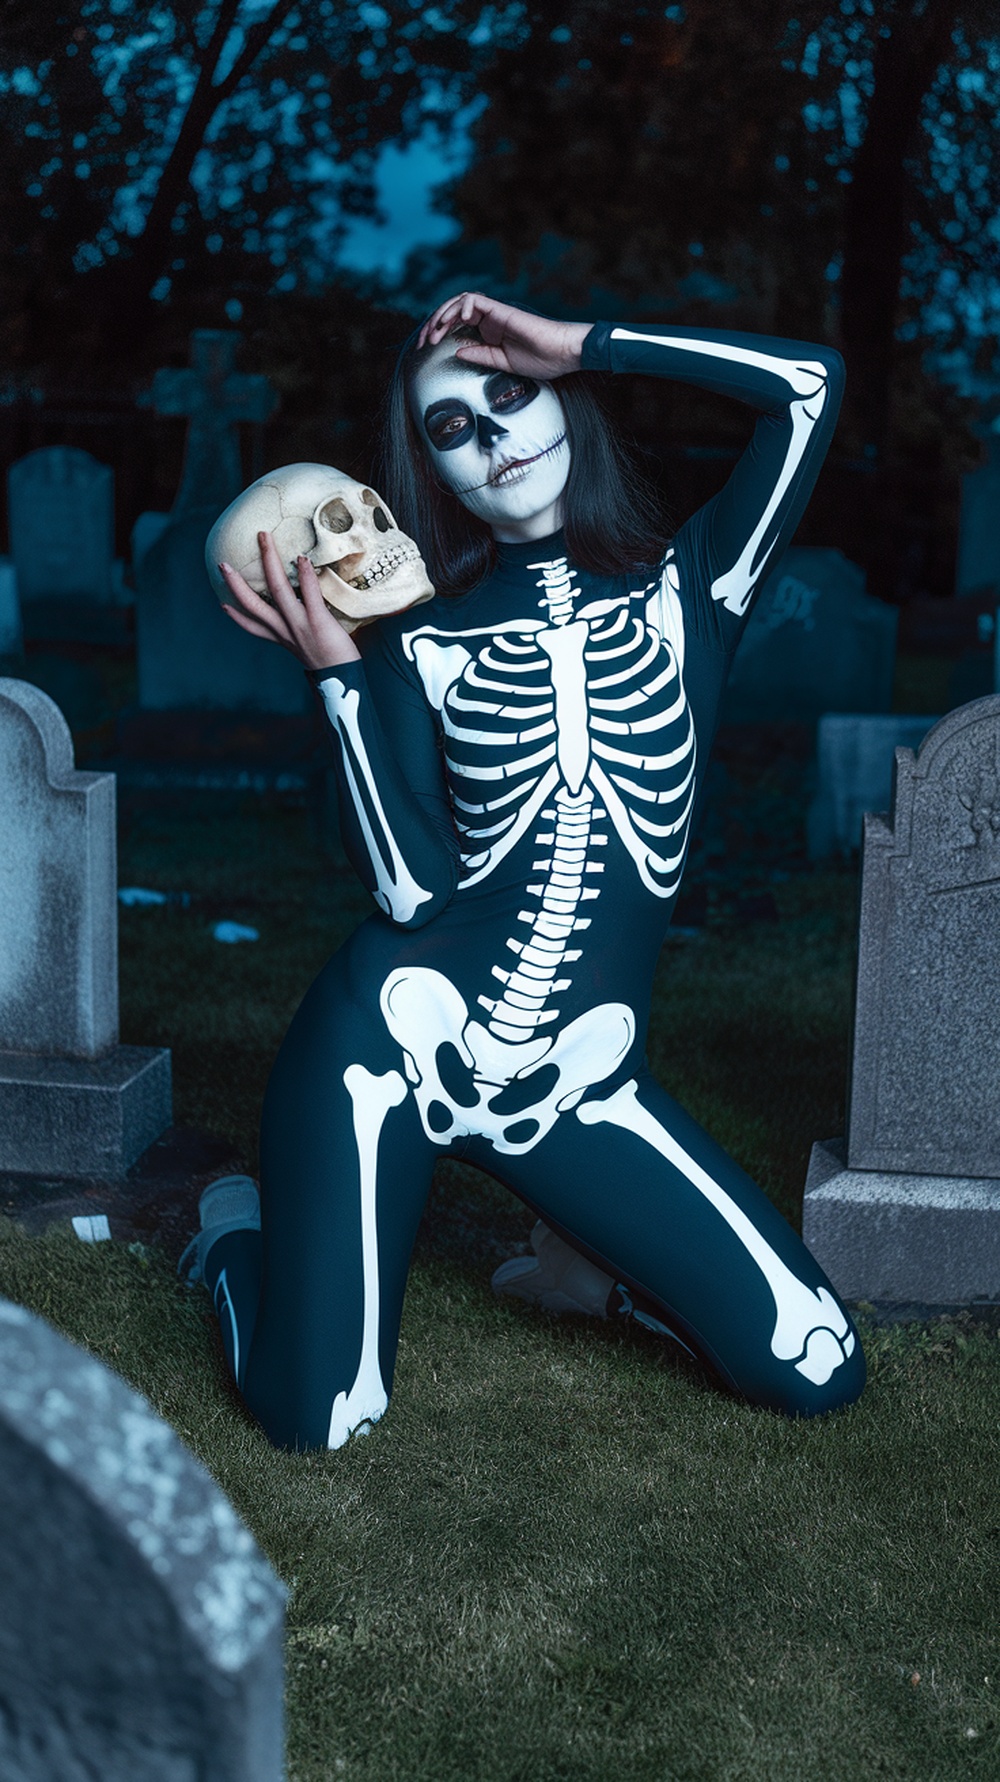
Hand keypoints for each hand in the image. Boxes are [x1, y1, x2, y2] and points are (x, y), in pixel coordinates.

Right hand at [219, 531, 360, 670]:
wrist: (344, 679)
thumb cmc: (331, 660)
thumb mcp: (308, 647)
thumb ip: (302, 631)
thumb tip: (308, 614)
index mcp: (282, 638)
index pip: (252, 627)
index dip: (235, 616)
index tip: (221, 603)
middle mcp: (285, 631)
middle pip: (253, 605)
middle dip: (235, 584)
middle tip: (222, 564)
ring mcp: (299, 625)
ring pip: (277, 591)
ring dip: (269, 562)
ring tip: (264, 538)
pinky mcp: (317, 621)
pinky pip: (309, 594)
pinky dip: (304, 575)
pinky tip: (301, 557)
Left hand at [417, 291, 590, 380]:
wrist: (562, 354)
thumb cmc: (541, 360)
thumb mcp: (501, 363)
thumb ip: (479, 355)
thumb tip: (456, 351)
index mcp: (489, 331)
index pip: (455, 325)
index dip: (437, 333)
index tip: (425, 348)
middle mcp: (489, 319)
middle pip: (452, 311)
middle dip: (432, 323)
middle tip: (422, 341)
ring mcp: (494, 313)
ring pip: (459, 301)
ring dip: (443, 314)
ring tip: (434, 332)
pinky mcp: (501, 310)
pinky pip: (475, 299)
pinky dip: (461, 306)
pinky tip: (458, 321)